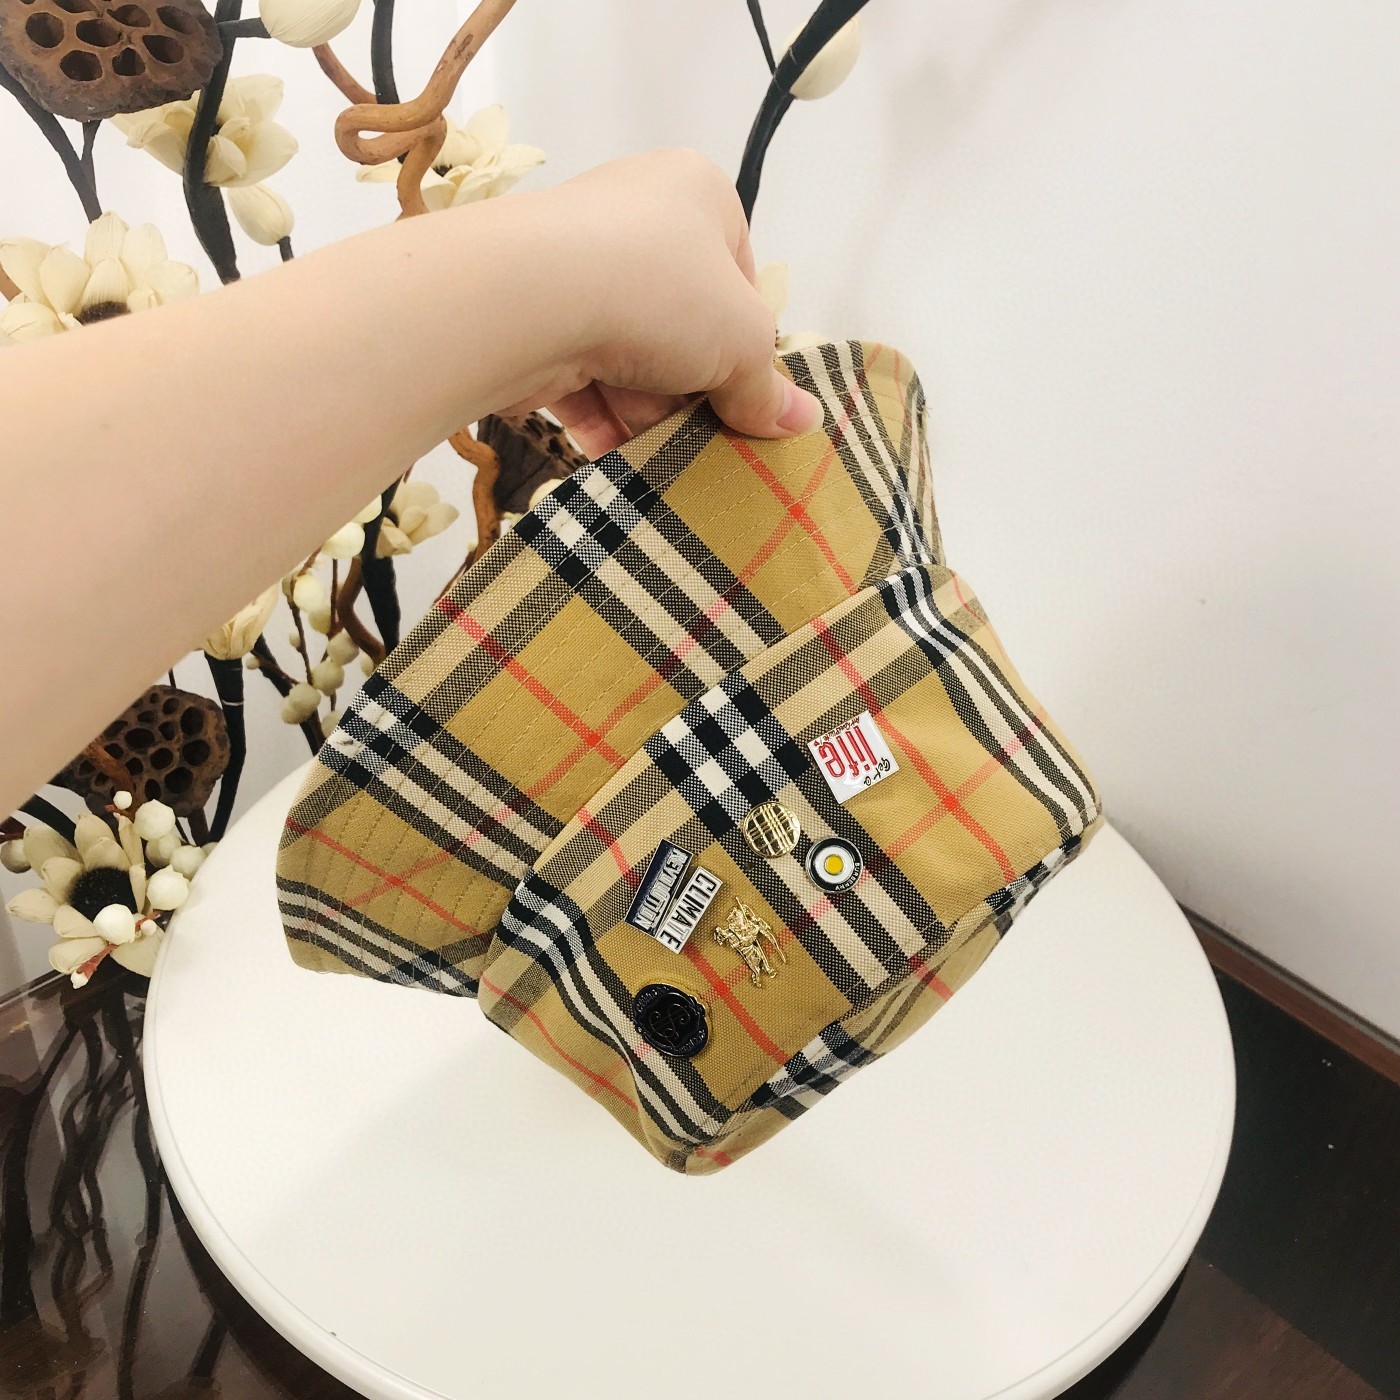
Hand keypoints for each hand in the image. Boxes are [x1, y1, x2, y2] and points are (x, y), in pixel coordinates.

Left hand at [497, 149, 824, 456]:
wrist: (530, 297)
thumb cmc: (659, 291)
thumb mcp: (741, 342)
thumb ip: (768, 388)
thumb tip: (801, 420)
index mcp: (696, 193)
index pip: (738, 275)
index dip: (747, 342)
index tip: (748, 393)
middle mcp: (633, 215)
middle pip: (682, 322)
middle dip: (694, 387)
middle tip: (708, 436)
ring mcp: (575, 264)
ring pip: (630, 355)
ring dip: (647, 412)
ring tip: (665, 456)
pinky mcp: (533, 315)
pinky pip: (580, 375)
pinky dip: (601, 419)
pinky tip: (620, 458)